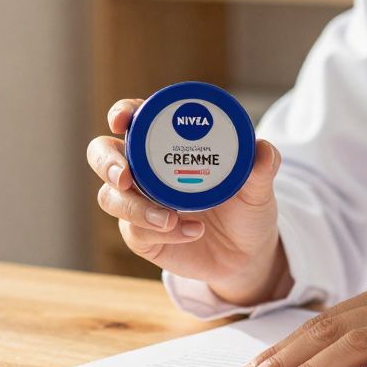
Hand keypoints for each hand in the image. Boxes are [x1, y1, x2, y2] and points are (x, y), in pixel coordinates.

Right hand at [87, 98, 289, 304]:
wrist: (247, 253)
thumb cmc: (247, 208)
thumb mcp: (258, 188)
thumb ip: (262, 168)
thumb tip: (264, 150)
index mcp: (167, 143)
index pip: (134, 117)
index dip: (122, 113)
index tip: (121, 120)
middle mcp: (145, 168)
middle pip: (102, 154)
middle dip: (107, 162)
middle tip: (125, 177)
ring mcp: (138, 202)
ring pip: (110, 197)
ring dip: (134, 207)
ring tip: (169, 218)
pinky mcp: (141, 235)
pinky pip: (134, 230)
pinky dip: (162, 230)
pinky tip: (192, 231)